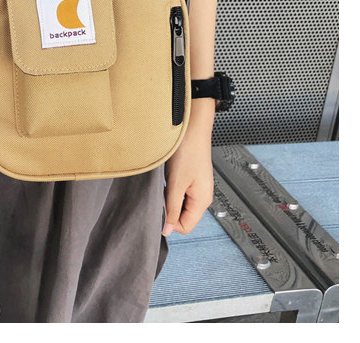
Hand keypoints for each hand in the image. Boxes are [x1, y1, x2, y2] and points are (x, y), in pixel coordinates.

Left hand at [162, 101, 214, 235]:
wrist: (191, 128)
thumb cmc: (188, 152)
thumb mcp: (176, 184)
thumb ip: (172, 208)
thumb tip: (167, 230)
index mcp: (202, 201)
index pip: (185, 226)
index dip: (169, 222)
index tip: (157, 209)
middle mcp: (202, 196)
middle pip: (182, 216)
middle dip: (168, 209)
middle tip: (158, 194)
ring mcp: (197, 187)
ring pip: (179, 204)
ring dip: (168, 197)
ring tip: (163, 183)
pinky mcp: (191, 178)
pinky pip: (179, 192)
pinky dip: (170, 188)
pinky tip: (166, 177)